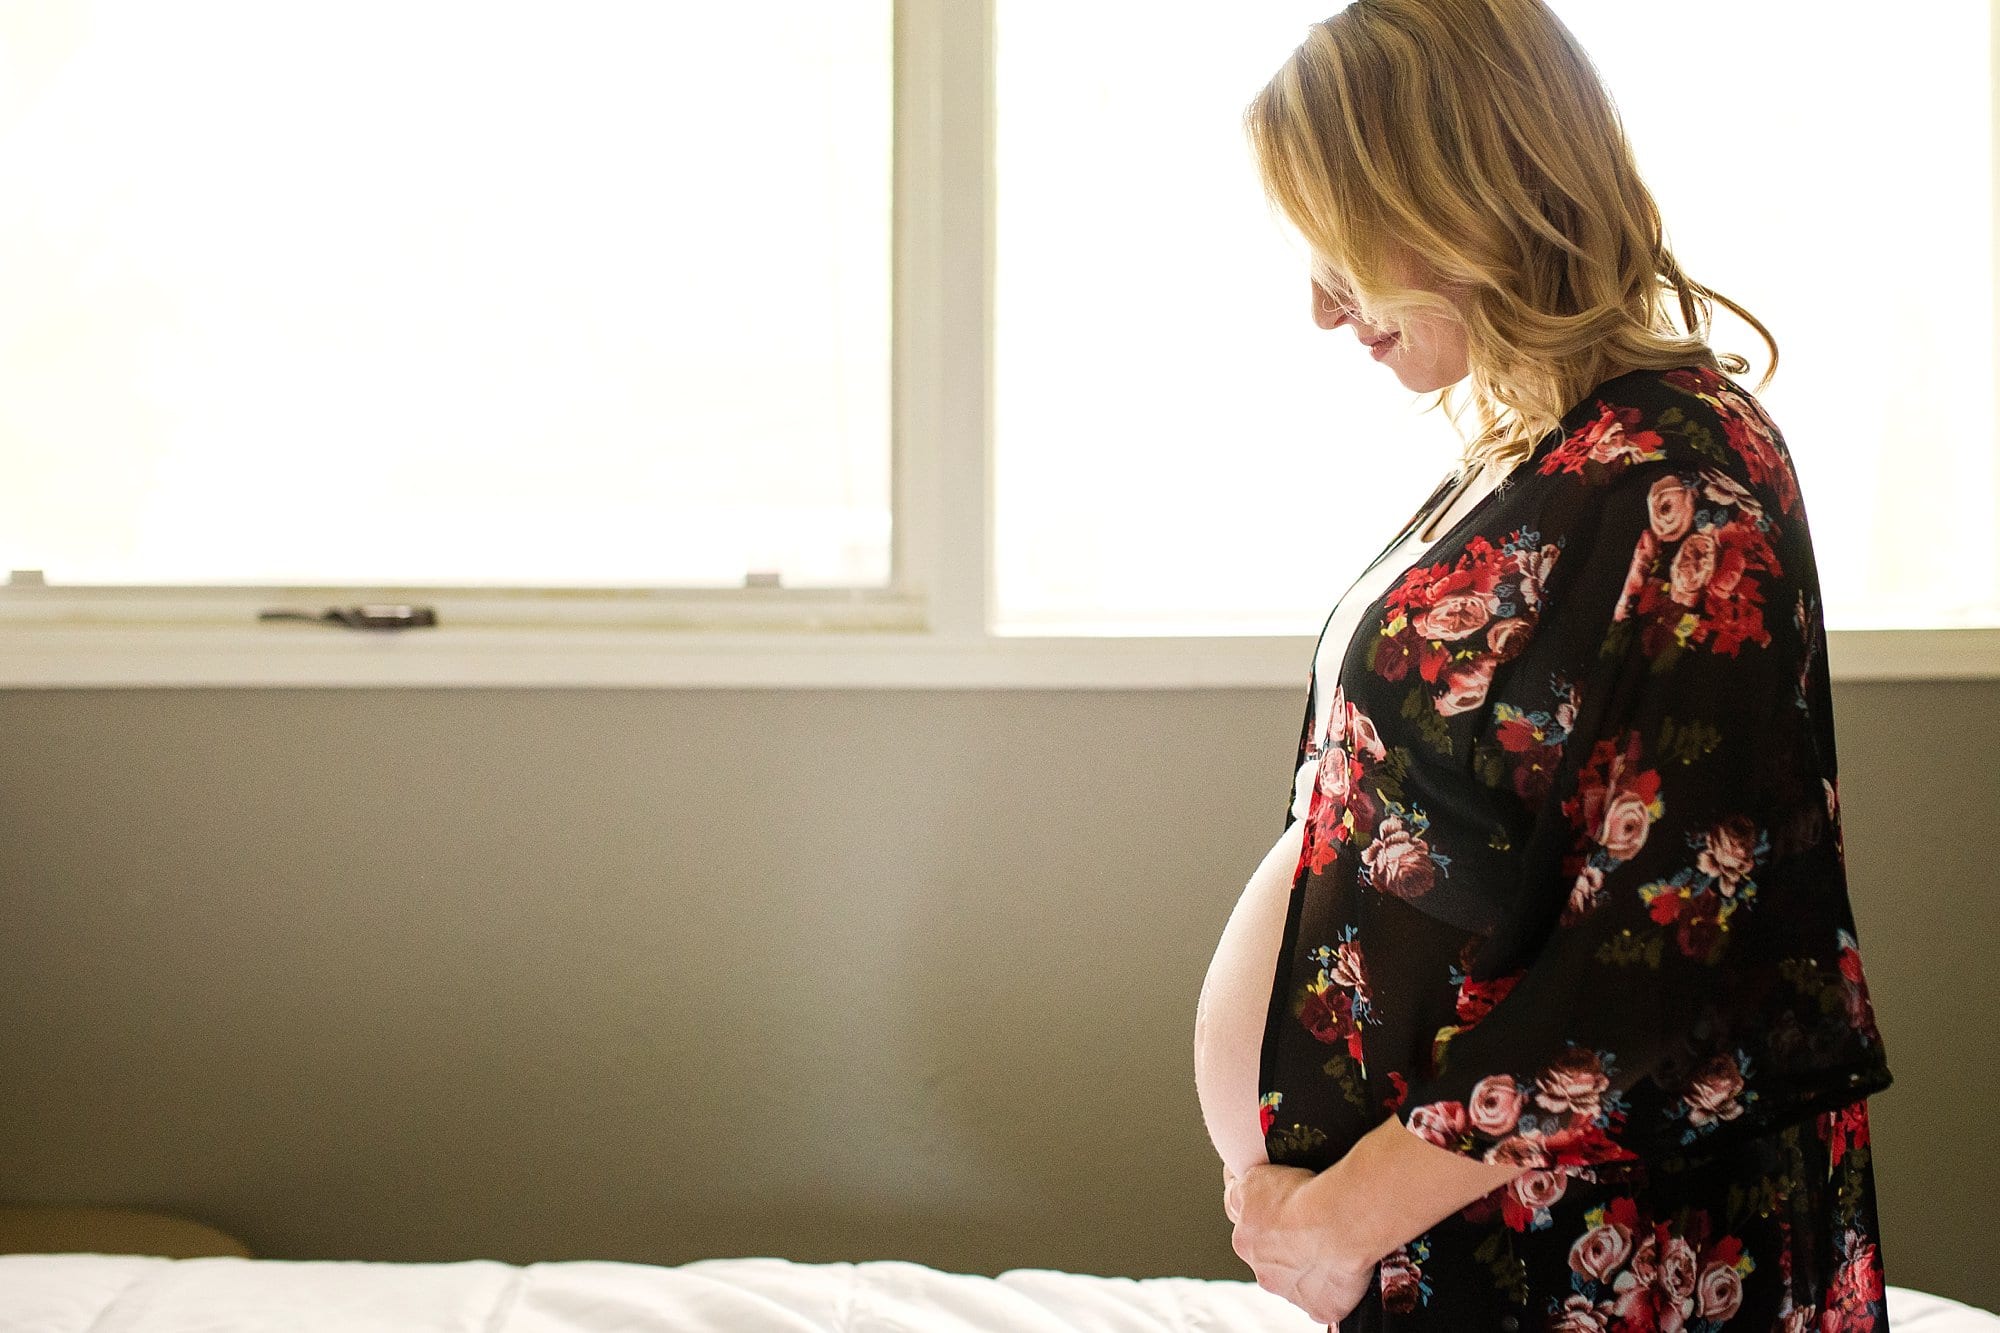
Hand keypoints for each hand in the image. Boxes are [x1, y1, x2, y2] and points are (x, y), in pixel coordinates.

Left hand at [1222, 1162, 1374, 1325]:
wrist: (1340, 1220)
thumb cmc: (1305, 1197)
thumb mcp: (1255, 1177)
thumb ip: (1239, 1190)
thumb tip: (1234, 1189)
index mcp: (1244, 1241)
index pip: (1248, 1233)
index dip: (1266, 1220)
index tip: (1283, 1212)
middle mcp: (1263, 1272)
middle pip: (1272, 1260)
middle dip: (1287, 1246)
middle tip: (1309, 1227)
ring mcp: (1292, 1293)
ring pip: (1298, 1280)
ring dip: (1308, 1267)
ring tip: (1329, 1245)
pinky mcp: (1320, 1308)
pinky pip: (1325, 1299)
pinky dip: (1332, 1288)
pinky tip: (1341, 1268)